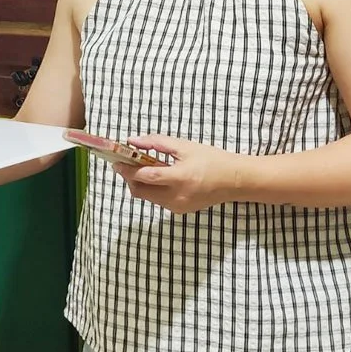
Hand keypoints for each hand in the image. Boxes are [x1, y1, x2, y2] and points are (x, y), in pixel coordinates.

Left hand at [112, 134, 241, 213]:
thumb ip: (156, 143)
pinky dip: (151, 190)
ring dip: (139, 184)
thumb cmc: (211, 160)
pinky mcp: (179, 211)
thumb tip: (132, 140)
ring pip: (147, 197)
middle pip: (140, 191)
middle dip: (129, 178)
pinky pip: (157, 201)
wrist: (234, 181)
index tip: (116, 162)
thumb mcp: (184, 146)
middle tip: (125, 164)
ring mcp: (178, 207)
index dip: (127, 170)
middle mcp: (177, 197)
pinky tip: (157, 178)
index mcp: (180, 178)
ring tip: (142, 168)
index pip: (145, 177)